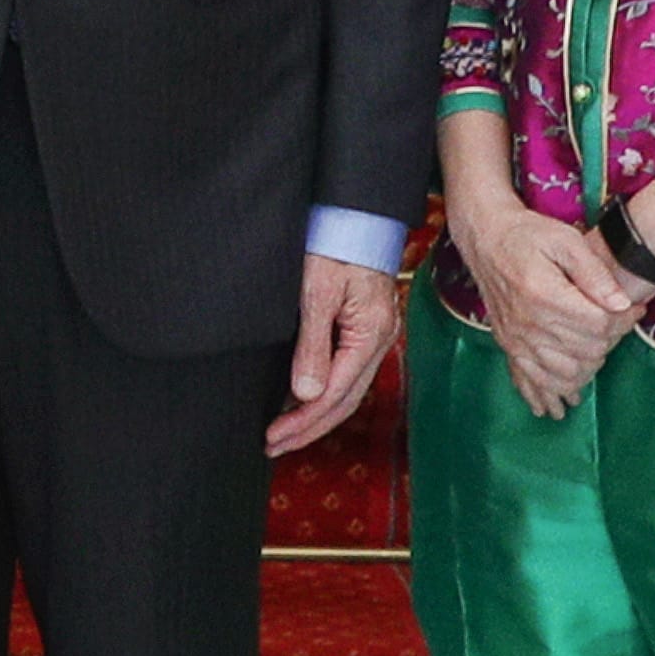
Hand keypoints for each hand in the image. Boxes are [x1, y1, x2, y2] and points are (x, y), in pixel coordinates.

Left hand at [268, 252, 408, 455]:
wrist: (357, 210)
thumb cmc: (337, 241)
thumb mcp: (317, 292)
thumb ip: (312, 345)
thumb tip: (307, 393)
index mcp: (371, 333)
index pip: (336, 393)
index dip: (303, 420)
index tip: (274, 435)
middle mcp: (380, 339)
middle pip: (345, 400)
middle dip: (309, 428)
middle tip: (274, 445)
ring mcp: (377, 334)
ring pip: (349, 390)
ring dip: (317, 416)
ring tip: (286, 433)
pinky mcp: (368, 327)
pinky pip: (349, 372)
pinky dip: (326, 394)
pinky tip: (304, 401)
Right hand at [450, 202, 652, 421]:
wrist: (486, 239)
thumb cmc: (528, 234)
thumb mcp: (566, 240)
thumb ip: (595, 272)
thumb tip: (621, 303)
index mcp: (546, 296)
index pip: (599, 325)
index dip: (624, 321)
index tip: (635, 309)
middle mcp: (529, 324)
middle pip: (587, 352)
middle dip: (611, 341)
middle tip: (618, 324)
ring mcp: (517, 339)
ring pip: (565, 373)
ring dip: (589, 369)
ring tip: (600, 352)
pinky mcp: (509, 346)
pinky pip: (530, 381)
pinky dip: (547, 395)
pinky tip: (557, 405)